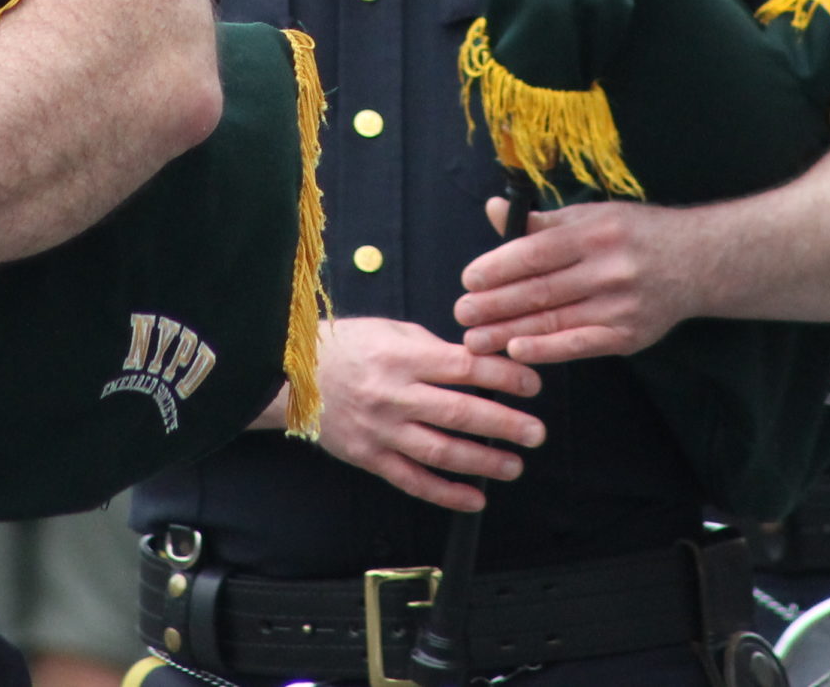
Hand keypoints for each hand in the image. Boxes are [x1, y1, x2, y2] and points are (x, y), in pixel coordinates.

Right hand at [311, 317, 542, 511]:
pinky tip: (474, 498)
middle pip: (458, 413)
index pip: (464, 367)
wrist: (293, 374)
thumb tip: (480, 363)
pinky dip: (446, 494)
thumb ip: (435, 349)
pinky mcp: (370, 458)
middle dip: (504, 424)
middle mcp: (393, 396)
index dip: (503, 377)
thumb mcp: (393, 332)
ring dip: (482, 462)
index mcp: (402, 358)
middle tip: (536, 433)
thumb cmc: (348, 346)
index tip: (532, 385)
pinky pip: (413, 481)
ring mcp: (381, 431)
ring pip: (440, 452)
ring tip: (514, 466)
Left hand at [456, 198, 702, 362]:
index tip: (469, 280)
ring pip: (555, 321)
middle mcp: (610, 269)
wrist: (699, 262)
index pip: (537, 252)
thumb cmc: (635, 234)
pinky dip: (546, 350)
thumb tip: (494, 211)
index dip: (499, 267)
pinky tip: (517, 351)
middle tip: (461, 313)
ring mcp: (621, 305)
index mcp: (596, 232)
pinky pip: (580, 345)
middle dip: (496, 304)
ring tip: (475, 339)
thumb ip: (542, 222)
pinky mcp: (629, 336)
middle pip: (541, 290)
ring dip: (509, 332)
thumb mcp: (592, 216)